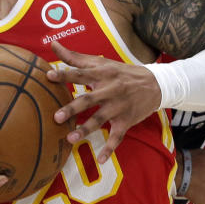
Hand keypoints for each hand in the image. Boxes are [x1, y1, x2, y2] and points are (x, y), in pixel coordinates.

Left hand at [46, 40, 161, 162]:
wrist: (155, 84)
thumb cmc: (121, 72)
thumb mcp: (101, 62)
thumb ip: (75, 56)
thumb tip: (52, 44)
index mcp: (102, 74)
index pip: (81, 73)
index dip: (66, 74)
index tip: (49, 76)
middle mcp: (110, 90)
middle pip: (89, 99)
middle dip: (73, 108)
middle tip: (56, 117)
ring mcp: (119, 107)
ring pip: (101, 119)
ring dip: (86, 129)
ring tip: (70, 139)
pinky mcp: (126, 121)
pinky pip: (118, 136)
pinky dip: (110, 148)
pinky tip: (101, 159)